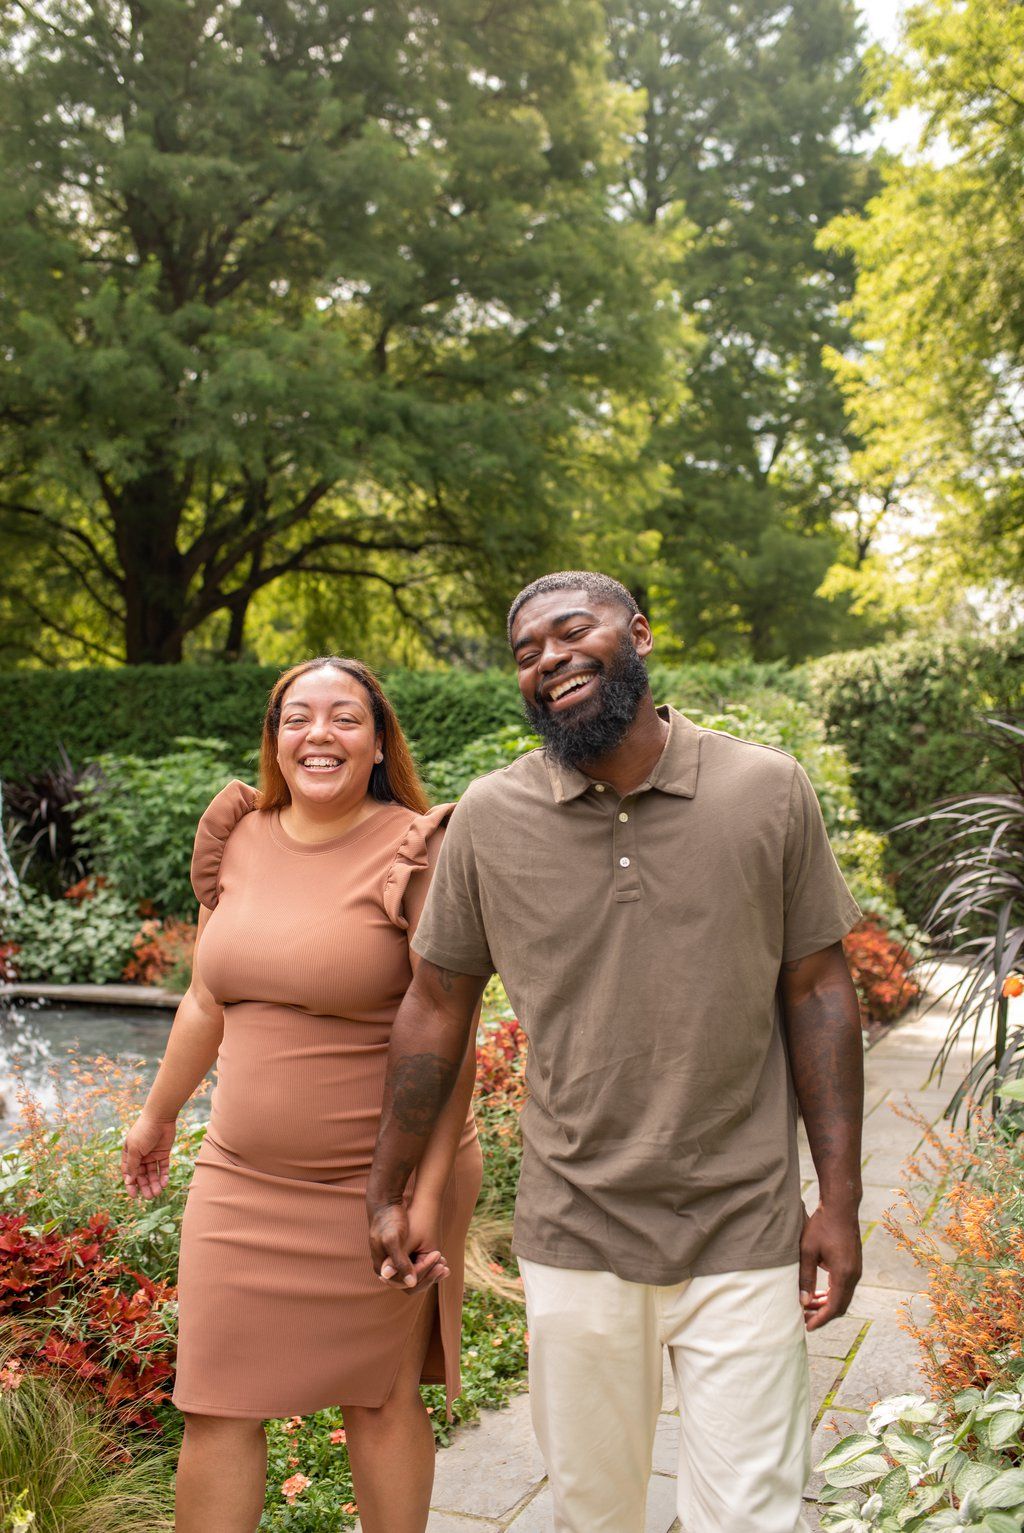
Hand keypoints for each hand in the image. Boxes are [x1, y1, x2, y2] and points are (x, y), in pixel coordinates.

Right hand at [122, 1113, 175, 1199]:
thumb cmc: (144, 1131)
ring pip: (153, 1173)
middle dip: (145, 1186)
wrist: (160, 1117)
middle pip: (142, 1175)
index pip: (129, 1173)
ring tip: (158, 1193)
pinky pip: (163, 1167)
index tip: (134, 1195)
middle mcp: (140, 1156)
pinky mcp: (163, 1153)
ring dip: (155, 1183)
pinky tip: (165, 1183)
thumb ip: (132, 1166)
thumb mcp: (135, 1149)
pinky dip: (164, 1175)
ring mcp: (152, 1155)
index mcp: (129, 1154)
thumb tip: (129, 1181)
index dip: (131, 1184)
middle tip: (150, 1197)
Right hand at [369, 1201, 448, 1293]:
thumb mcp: (394, 1240)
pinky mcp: (401, 1255)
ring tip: (445, 1266)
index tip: (437, 1261)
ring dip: (431, 1272)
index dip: (422, 1273)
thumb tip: (410, 1284)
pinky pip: (416, 1267)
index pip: (406, 1283)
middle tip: (444, 1268)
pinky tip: (441, 1260)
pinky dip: (429, 1265)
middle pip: (411, 1283)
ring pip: (416, 1276)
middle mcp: (388, 1269)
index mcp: (383, 1269)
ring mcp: (394, 1262)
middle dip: (429, 1276)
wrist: (387, 1203)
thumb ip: (401, 1262)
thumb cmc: (390, 1220)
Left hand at [799, 1202, 861, 1330]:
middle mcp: (853, 1275)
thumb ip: (805, 1277)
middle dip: (822, 1315)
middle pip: (840, 1306)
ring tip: (807, 1307)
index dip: (820, 1320)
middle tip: (804, 1319)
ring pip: (843, 1297)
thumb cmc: (822, 1226)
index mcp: (843, 1274)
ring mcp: (856, 1270)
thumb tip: (803, 1302)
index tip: (807, 1327)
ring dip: (827, 1305)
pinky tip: (818, 1294)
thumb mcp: (808, 1251)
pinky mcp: (854, 1265)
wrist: (840, 1208)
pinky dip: (832, 1294)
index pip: (834, 1307)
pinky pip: (844, 1287)